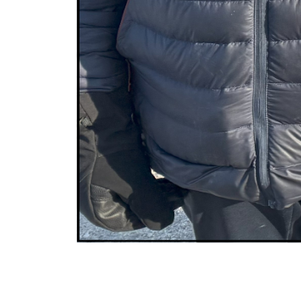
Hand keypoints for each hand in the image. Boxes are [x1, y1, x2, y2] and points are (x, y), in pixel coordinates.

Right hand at [78, 91, 186, 231]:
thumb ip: (148, 203)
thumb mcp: (130, 177)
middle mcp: (95, 191)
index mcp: (94, 204)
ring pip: (134, 185)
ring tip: (175, 175)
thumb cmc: (105, 143)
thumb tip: (163, 223)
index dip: (155, 212)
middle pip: (133, 203)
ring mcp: (102, 173)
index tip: (177, 200)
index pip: (129, 221)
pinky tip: (161, 161)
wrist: (93, 104)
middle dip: (158, 196)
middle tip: (181, 186)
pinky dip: (147, 168)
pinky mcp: (110, 156)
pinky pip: (131, 169)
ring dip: (155, 182)